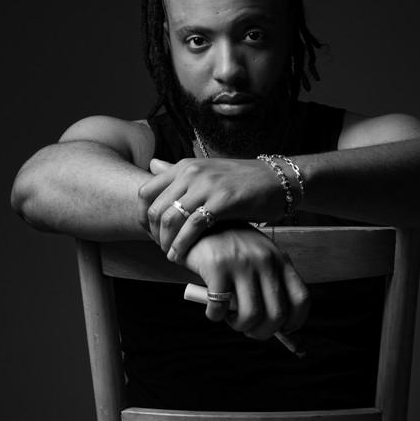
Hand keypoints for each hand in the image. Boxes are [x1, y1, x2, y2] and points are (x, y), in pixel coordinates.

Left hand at [137, 157, 287, 257]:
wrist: (276, 180)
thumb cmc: (241, 181)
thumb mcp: (207, 172)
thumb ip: (179, 173)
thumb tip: (151, 164)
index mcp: (185, 166)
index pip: (146, 192)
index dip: (142, 217)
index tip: (150, 234)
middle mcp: (192, 172)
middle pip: (155, 208)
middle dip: (153, 234)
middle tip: (161, 248)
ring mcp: (207, 185)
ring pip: (170, 218)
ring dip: (166, 242)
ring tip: (171, 255)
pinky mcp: (223, 200)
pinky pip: (193, 226)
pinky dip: (183, 244)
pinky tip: (182, 256)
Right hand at [181, 225, 309, 340]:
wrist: (199, 226)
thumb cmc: (231, 250)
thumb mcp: (258, 259)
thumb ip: (269, 285)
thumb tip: (280, 327)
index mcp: (280, 259)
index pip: (301, 299)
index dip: (294, 322)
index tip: (282, 331)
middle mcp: (265, 260)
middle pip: (277, 315)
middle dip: (262, 332)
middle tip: (249, 329)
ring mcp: (242, 263)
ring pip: (250, 316)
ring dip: (239, 326)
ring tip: (230, 318)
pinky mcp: (218, 267)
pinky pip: (220, 309)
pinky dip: (215, 316)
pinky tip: (212, 309)